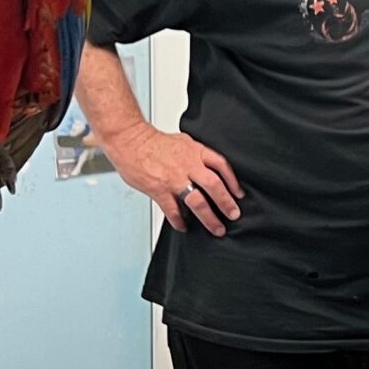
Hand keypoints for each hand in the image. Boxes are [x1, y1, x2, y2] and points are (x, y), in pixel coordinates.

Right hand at [106, 122, 243, 235]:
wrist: (129, 140)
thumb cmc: (151, 141)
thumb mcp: (182, 141)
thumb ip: (195, 154)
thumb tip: (206, 164)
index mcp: (195, 151)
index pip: (221, 165)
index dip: (233, 181)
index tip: (238, 194)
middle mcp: (187, 165)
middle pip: (214, 185)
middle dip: (226, 203)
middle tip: (233, 214)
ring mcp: (173, 179)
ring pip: (197, 201)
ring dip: (209, 217)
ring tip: (216, 228)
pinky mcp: (159, 190)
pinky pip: (173, 210)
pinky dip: (179, 221)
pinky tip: (183, 226)